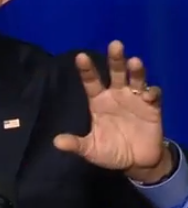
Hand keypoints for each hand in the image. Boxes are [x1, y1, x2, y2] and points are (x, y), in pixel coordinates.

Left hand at [54, 40, 172, 182]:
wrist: (136, 162)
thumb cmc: (110, 151)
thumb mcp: (91, 149)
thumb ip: (76, 144)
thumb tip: (56, 142)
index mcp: (99, 101)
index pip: (91, 81)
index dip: (87, 69)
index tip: (81, 56)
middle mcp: (116, 95)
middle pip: (115, 72)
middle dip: (115, 59)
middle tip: (115, 45)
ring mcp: (134, 100)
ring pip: (135, 79)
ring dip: (135, 71)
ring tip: (134, 62)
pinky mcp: (152, 108)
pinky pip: (153, 96)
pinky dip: (152, 92)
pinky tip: (149, 93)